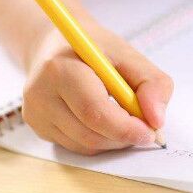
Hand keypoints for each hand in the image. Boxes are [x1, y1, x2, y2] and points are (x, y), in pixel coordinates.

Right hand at [22, 26, 172, 154]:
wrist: (57, 45)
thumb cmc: (96, 50)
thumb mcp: (130, 56)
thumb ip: (153, 84)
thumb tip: (157, 120)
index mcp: (60, 69)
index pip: (94, 111)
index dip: (126, 128)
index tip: (151, 132)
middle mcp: (40, 94)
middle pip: (90, 134)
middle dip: (124, 137)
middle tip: (145, 129)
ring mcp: (35, 114)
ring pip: (85, 145)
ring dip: (114, 141)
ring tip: (126, 119)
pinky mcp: (38, 127)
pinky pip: (77, 146)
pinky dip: (100, 140)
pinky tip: (105, 121)